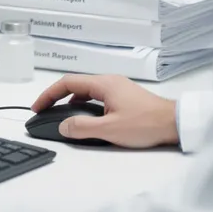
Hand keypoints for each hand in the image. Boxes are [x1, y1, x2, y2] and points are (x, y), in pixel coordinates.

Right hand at [32, 74, 178, 147]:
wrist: (175, 124)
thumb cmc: (146, 124)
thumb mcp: (110, 129)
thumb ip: (82, 128)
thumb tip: (63, 126)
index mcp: (104, 84)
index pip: (67, 83)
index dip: (49, 94)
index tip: (37, 107)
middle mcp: (110, 81)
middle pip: (76, 85)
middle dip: (57, 97)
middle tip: (45, 112)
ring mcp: (118, 88)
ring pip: (87, 91)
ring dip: (71, 102)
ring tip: (61, 117)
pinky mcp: (125, 98)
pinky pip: (98, 97)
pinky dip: (85, 105)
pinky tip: (86, 119)